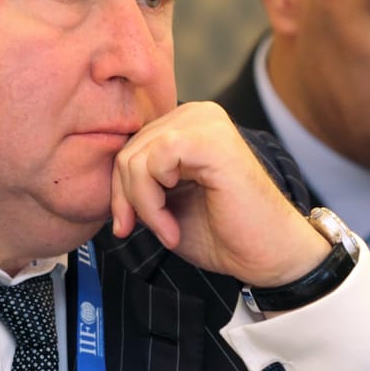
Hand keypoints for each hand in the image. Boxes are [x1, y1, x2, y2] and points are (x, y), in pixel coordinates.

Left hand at [111, 102, 328, 286]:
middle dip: (126, 200)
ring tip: (167, 231)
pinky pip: (153, 161)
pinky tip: (172, 226)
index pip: (128, 147)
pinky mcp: (209, 139)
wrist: (268, 256)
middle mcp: (196, 114)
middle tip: (148, 232)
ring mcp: (205, 122)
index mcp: (187, 126)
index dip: (119, 191)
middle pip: (125, 150)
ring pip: (134, 156)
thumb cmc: (224, 234)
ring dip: (141, 205)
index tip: (127, 226)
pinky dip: (152, 202)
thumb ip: (138, 185)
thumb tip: (101, 184)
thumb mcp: (166, 206)